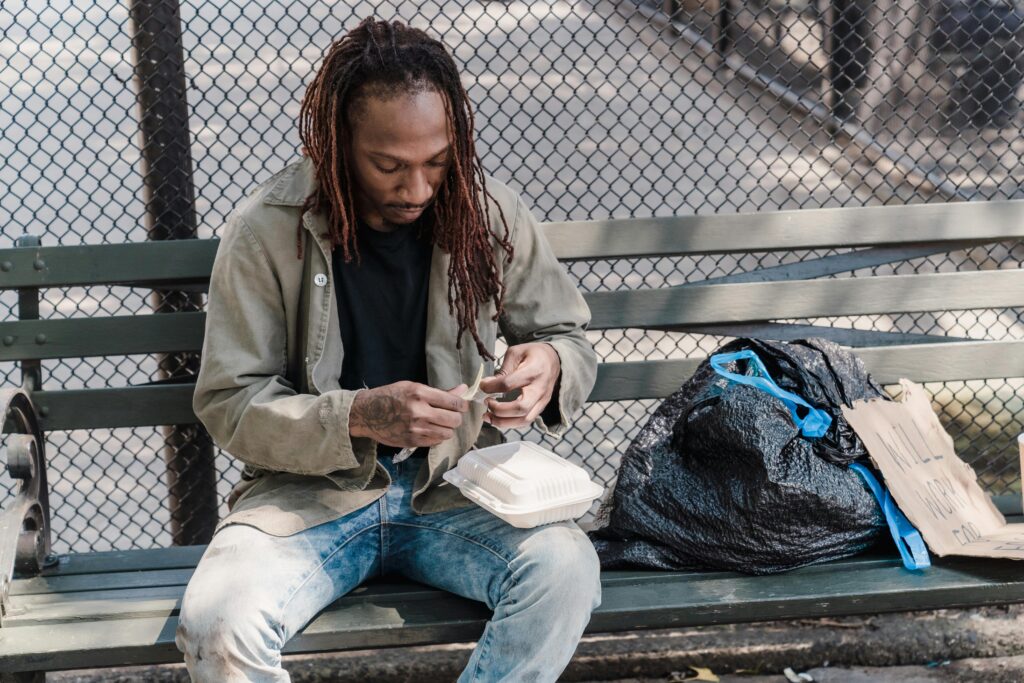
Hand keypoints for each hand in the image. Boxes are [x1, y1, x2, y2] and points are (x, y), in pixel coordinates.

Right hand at [349, 381, 468, 447]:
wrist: (366, 413)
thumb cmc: (390, 396)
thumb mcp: (413, 387)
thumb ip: (439, 392)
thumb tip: (463, 389)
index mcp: (420, 394)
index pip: (453, 402)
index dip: (462, 404)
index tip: (462, 405)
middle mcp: (419, 412)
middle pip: (454, 420)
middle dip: (456, 417)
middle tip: (452, 415)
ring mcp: (416, 429)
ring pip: (447, 433)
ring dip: (448, 428)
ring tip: (440, 423)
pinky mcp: (412, 442)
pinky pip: (436, 442)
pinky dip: (437, 436)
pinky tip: (430, 429)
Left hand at [478, 343, 559, 428]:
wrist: (554, 360)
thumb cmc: (533, 354)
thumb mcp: (516, 353)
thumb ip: (502, 370)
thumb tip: (487, 385)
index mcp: (533, 370)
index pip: (509, 384)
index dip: (491, 387)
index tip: (482, 386)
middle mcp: (539, 389)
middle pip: (520, 408)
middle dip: (499, 410)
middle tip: (486, 403)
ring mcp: (542, 401)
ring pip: (524, 420)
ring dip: (503, 422)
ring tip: (488, 416)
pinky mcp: (541, 408)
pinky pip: (526, 421)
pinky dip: (510, 423)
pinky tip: (499, 418)